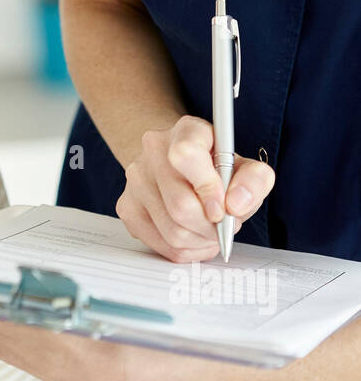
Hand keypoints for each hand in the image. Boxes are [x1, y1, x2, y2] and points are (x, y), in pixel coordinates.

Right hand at [116, 114, 274, 261]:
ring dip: (201, 241)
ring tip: (211, 232)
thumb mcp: (244, 166)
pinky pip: (159, 244)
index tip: (223, 209)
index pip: (185, 155)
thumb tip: (236, 205)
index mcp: (185, 130)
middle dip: (211, 227)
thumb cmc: (215, 167)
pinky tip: (194, 238)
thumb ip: (254, 180)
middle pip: (180, 205)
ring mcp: (135, 179)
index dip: (207, 188)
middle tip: (225, 227)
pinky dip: (185, 250)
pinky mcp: (126, 206)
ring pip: (171, 230)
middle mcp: (153, 150)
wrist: (179, 164)